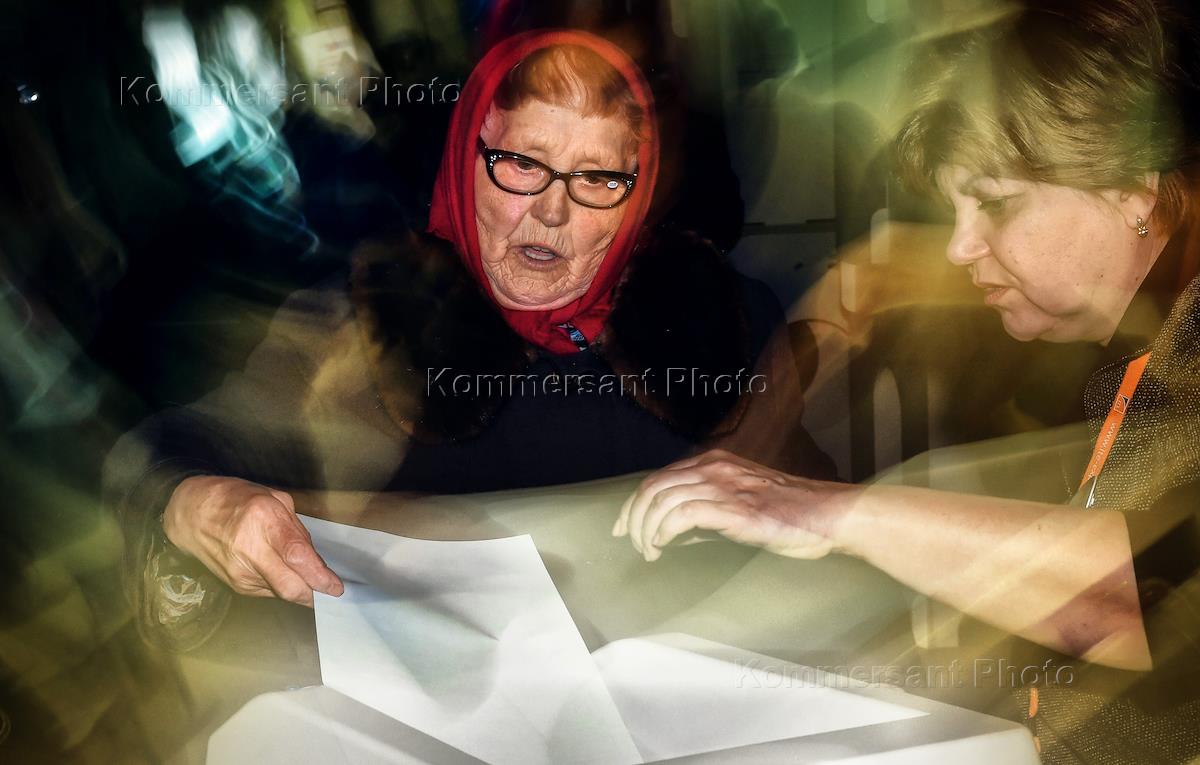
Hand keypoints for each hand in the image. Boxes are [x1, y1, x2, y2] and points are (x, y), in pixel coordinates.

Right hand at [162, 475, 343, 606]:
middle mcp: (250, 550)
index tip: (336, 586)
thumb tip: (314, 560)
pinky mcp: (235, 584)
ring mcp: (240, 571)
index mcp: (263, 520)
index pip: (297, 557)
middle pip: (290, 587)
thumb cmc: (234, 500)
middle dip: (314, 593)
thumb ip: (297, 530)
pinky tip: (278, 569)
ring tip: (298, 569)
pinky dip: (280, 584)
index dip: (320, 576)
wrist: (190, 514)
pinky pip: (268, 591)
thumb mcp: (274, 500)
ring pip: (281, 592)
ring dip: (298, 587)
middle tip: (328, 590)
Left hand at [611, 450, 854, 561]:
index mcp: (714, 463)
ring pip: (661, 500)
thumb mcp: (742, 504)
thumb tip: (675, 531)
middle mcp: (714, 469)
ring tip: (649, 551)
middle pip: (653, 487)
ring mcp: (723, 486)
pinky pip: (681, 515)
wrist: (828, 515)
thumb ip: (708, 510)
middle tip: (630, 542)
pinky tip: (662, 547)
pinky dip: (663, 531)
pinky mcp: (733, 509)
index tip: (623, 526)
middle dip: (633, 517)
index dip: (634, 503)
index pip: (659, 478)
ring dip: (646, 529)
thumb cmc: (791, 514)